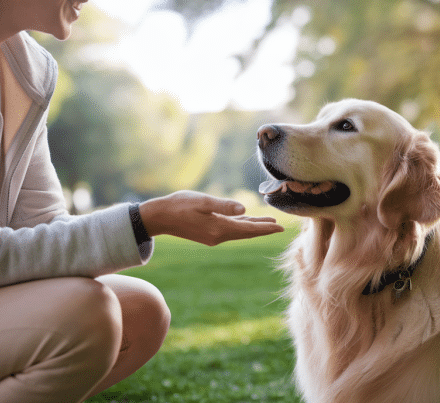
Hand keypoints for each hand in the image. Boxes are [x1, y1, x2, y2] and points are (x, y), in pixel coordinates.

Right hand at [138, 191, 283, 245]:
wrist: (158, 217)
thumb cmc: (179, 205)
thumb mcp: (202, 202)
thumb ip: (223, 206)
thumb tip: (244, 209)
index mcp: (219, 229)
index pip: (248, 229)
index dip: (266, 228)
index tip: (281, 227)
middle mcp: (218, 236)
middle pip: (246, 232)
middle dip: (263, 229)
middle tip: (280, 227)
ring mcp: (212, 236)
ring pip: (239, 231)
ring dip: (254, 226)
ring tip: (268, 223)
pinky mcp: (207, 232)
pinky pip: (230, 229)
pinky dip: (241, 225)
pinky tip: (245, 220)